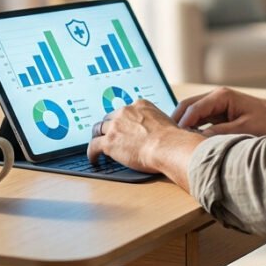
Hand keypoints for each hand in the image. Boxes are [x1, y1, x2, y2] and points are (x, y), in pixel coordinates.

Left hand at [87, 99, 203, 189]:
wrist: (168, 147)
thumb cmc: (173, 139)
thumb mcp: (165, 122)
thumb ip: (154, 123)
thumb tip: (156, 132)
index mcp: (139, 105)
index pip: (124, 111)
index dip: (121, 121)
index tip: (120, 127)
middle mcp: (125, 112)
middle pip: (109, 119)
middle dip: (108, 128)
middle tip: (107, 137)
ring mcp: (115, 126)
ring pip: (98, 130)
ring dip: (97, 138)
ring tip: (97, 147)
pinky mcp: (109, 142)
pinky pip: (93, 146)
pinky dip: (92, 153)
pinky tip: (94, 159)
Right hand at [172, 87, 265, 136]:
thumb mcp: (244, 130)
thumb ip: (220, 133)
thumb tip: (198, 140)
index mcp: (221, 96)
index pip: (193, 108)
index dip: (182, 124)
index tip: (173, 140)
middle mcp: (216, 97)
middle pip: (187, 107)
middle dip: (176, 122)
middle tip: (167, 140)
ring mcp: (217, 105)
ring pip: (192, 113)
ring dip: (184, 125)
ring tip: (174, 143)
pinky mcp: (220, 114)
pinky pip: (200, 119)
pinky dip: (193, 128)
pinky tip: (189, 141)